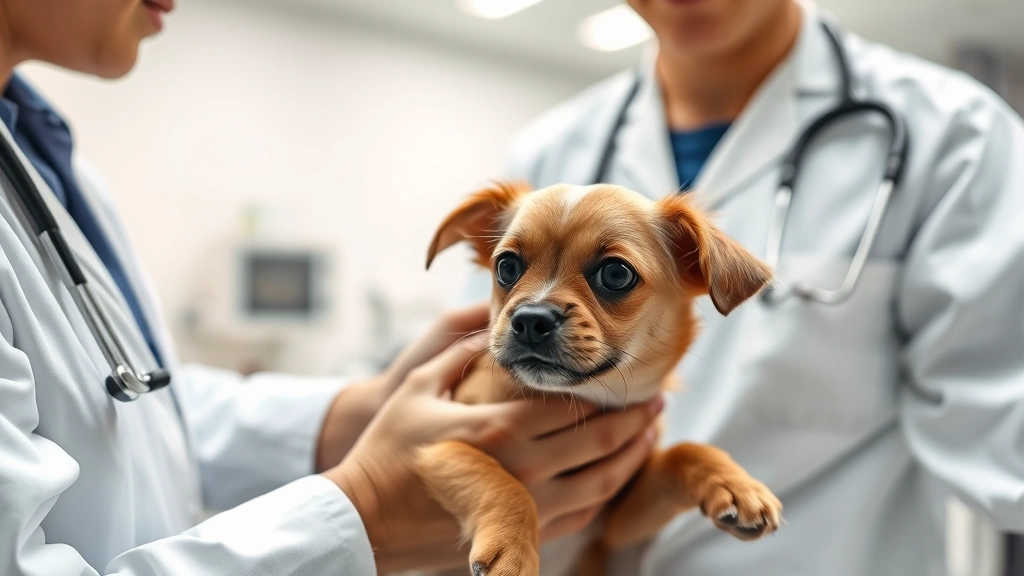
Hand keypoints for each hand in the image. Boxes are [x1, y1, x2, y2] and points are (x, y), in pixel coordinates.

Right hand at [322, 305, 660, 572]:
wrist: (367, 520)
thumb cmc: (387, 450)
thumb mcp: (419, 388)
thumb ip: (462, 353)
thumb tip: (495, 328)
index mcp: (498, 429)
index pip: (573, 406)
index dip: (607, 391)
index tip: (630, 377)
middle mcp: (521, 470)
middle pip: (599, 442)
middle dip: (635, 419)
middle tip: (658, 400)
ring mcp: (526, 508)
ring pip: (602, 482)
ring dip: (632, 456)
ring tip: (649, 434)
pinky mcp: (522, 534)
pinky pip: (583, 513)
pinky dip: (608, 491)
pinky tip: (616, 474)